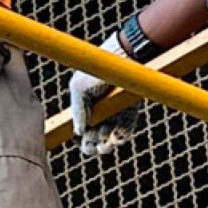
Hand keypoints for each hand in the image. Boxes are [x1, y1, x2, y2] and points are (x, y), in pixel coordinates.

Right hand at [67, 31, 145, 156]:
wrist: (121, 60)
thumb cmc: (97, 71)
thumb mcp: (78, 88)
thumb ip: (77, 111)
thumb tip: (78, 132)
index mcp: (85, 110)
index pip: (82, 133)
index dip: (82, 141)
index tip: (82, 140)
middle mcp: (100, 115)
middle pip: (95, 140)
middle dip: (93, 147)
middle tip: (94, 146)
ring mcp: (115, 116)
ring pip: (109, 140)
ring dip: (107, 146)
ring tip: (106, 144)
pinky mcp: (130, 114)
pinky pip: (125, 132)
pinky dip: (120, 138)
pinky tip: (116, 137)